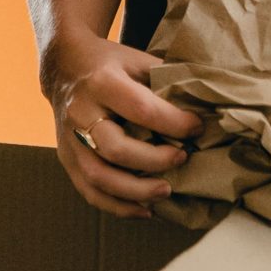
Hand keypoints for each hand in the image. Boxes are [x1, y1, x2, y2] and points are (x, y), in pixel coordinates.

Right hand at [40, 32, 200, 218]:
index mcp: (102, 82)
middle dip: (155, 160)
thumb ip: (166, 82)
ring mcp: (69, 139)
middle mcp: (80, 112)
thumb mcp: (138, 60)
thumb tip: (207, 108)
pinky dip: (118, 207)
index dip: (173, 123)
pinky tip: (145, 209)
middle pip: (116, 148)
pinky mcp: (66, 158)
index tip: (197, 128)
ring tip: (166, 191)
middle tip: (182, 158)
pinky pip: (89, 191)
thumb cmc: (111, 64)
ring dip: (136, 191)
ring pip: (98, 176)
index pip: (141, 109)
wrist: (64, 67)